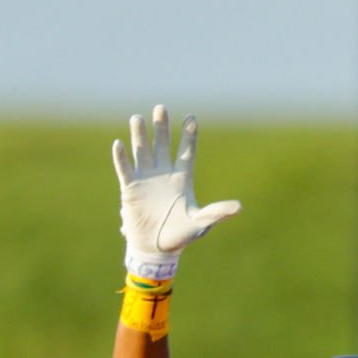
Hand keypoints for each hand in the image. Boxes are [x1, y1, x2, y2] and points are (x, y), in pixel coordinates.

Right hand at [112, 105, 240, 280]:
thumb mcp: (200, 223)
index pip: (186, 151)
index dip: (189, 135)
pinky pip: (125, 170)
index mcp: (181, 178)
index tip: (191, 118)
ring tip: (137, 118)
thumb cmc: (180, 236)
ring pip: (142, 151)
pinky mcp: (131, 189)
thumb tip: (239, 208)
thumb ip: (216, 213)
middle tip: (161, 108)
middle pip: (162, 144)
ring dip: (140, 136)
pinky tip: (118, 144)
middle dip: (161, 127)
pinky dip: (121, 158)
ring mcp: (146, 179)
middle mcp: (163, 174)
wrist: (156, 249)